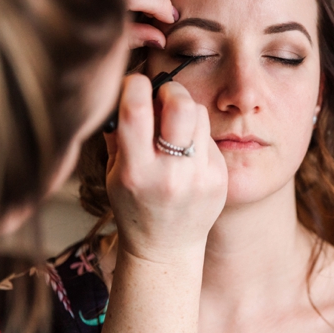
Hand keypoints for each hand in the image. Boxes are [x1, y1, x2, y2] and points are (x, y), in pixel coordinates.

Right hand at [102, 75, 226, 264]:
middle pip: (181, 106)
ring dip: (185, 111)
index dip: (134, 85)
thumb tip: (124, 88)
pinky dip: (196, 136)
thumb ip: (118, 131)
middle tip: (164, 97)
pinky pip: (209, 137)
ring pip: (199, 114)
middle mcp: (169, 174)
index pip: (136, 110)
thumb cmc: (134, 204)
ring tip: (175, 129)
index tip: (134, 85)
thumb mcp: (114, 172)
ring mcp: (199, 177)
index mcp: (136, 171)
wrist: (164, 248)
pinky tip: (187, 155)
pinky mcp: (219, 178)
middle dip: (170, 91)